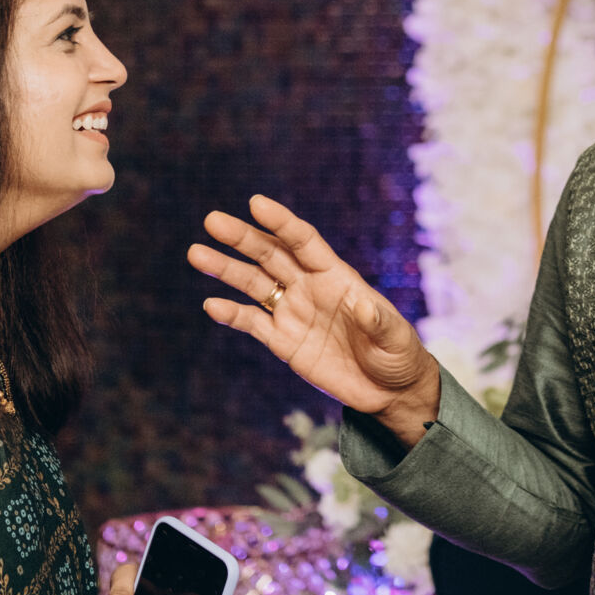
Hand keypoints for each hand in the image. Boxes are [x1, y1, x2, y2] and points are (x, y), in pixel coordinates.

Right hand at [191, 194, 441, 443]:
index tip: (256, 203)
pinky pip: (252, 323)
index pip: (303, 242)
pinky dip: (231, 314)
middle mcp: (309, 288)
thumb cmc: (398, 355)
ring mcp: (293, 313)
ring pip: (254, 284)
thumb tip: (363, 305)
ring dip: (226, 269)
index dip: (281, 223)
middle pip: (270, 255)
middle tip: (213, 221)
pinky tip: (210, 304)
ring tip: (197, 253)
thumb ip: (379, 321)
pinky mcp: (283, 342)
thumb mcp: (396, 338)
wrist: (388, 390)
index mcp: (336, 276)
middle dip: (243, 238)